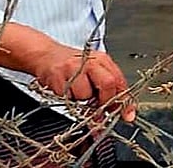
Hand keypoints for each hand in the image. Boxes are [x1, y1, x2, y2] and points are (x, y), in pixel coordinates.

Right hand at [0, 24, 134, 122]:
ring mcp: (73, 68)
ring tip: (75, 91)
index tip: (127, 116)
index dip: (124, 101)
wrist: (45, 55)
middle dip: (104, 101)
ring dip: (81, 100)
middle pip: (107, 83)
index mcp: (103, 60)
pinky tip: (64, 88)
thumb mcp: (94, 71)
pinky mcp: (58, 76)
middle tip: (98, 109)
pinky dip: (68, 98)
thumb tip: (120, 112)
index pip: (120, 81)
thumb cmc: (72, 65)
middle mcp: (90, 61)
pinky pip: (67, 97)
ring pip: (85, 94)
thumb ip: (107, 89)